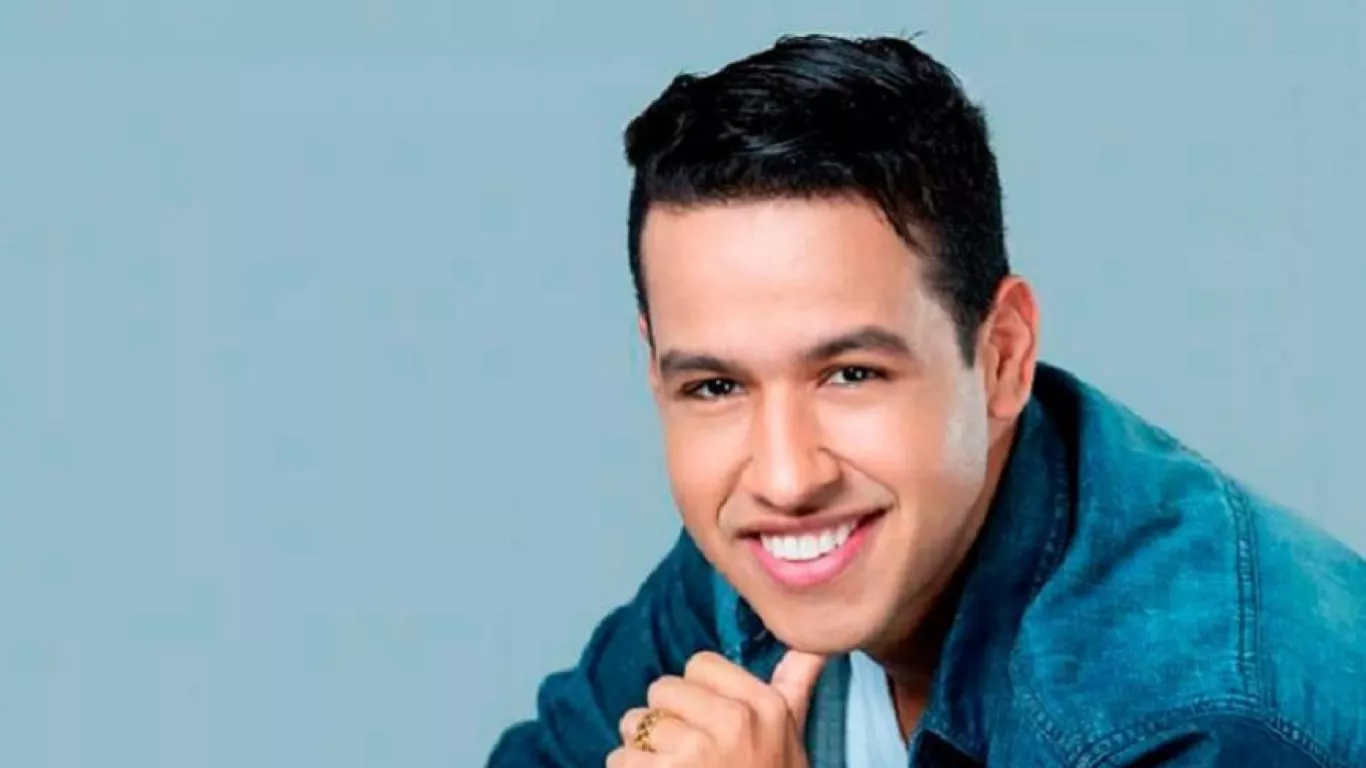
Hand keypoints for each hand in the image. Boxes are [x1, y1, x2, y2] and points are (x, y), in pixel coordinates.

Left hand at [606, 649, 827, 766]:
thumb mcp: (793, 735)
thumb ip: (796, 683)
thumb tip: (819, 641)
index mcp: (765, 706)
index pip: (700, 664)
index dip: (695, 693)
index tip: (705, 721)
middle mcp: (734, 723)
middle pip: (662, 689)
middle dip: (664, 720)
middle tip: (682, 752)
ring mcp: (696, 752)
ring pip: (634, 723)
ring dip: (641, 751)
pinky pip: (620, 758)